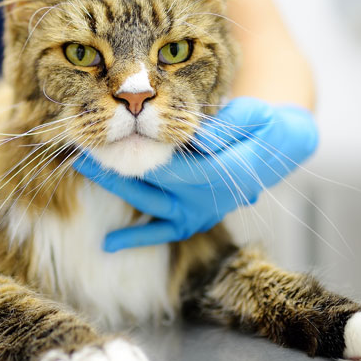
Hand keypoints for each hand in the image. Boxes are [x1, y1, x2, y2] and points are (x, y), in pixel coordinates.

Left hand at [73, 98, 317, 250]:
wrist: (279, 150)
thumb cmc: (263, 126)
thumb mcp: (255, 116)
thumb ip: (228, 126)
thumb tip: (196, 137)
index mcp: (222, 174)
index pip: (172, 166)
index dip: (138, 153)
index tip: (109, 139)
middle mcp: (208, 199)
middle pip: (152, 183)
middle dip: (114, 168)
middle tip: (81, 152)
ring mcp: (200, 213)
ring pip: (150, 203)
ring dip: (116, 187)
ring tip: (84, 168)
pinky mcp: (194, 220)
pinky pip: (161, 232)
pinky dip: (135, 238)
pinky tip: (107, 244)